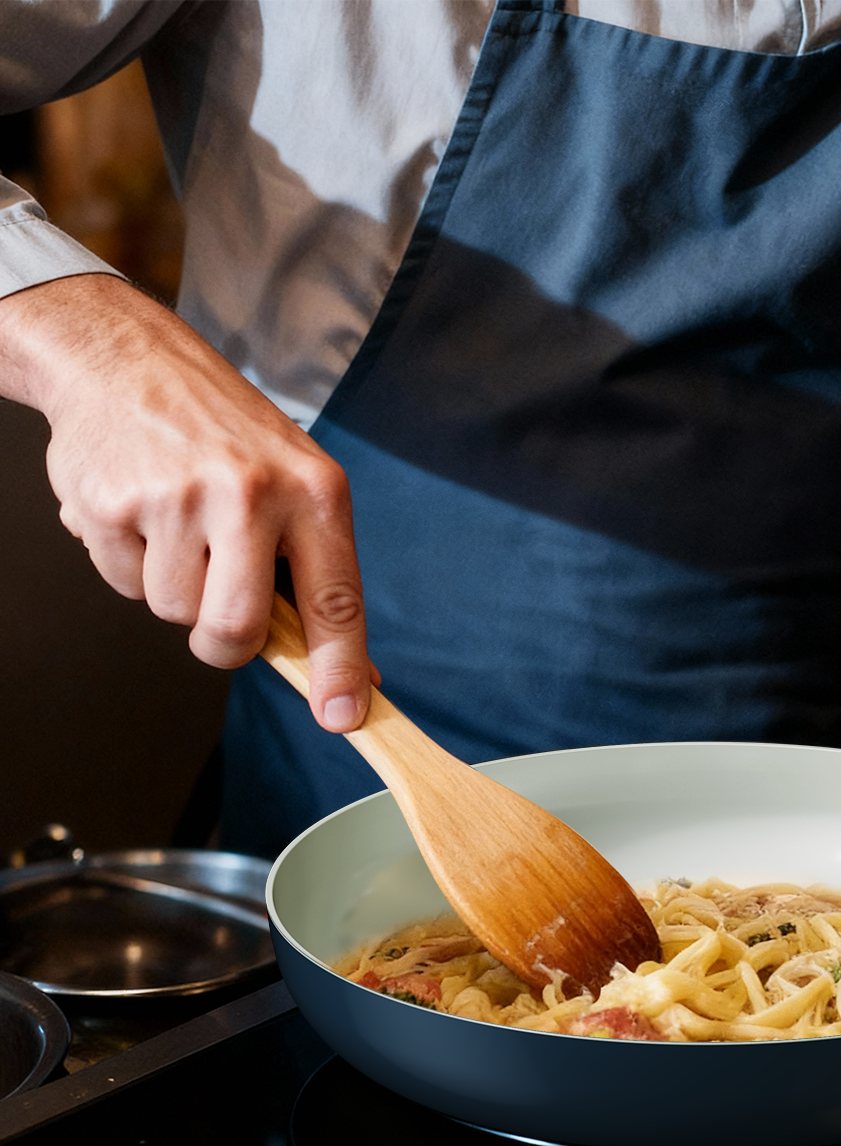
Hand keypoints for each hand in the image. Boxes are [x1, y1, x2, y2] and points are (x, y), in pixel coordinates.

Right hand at [0, 274, 370, 730]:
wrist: (127, 358)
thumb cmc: (227, 436)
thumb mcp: (298, 487)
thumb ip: (321, 578)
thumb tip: (353, 674)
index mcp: (315, 492)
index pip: (336, 601)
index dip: (340, 669)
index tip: (343, 716)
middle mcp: (252, 493)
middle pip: (236, 632)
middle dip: (225, 644)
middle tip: (221, 605)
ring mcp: (178, 496)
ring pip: (175, 613)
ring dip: (174, 590)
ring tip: (179, 526)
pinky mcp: (112, 502)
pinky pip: (123, 583)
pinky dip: (130, 563)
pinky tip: (141, 512)